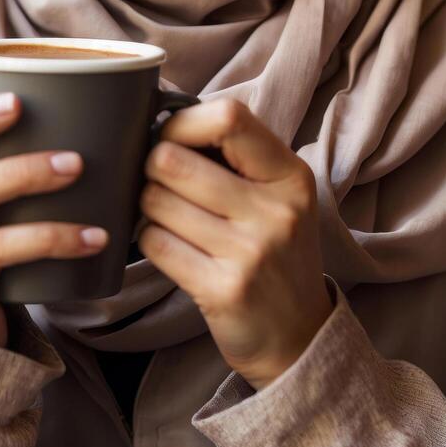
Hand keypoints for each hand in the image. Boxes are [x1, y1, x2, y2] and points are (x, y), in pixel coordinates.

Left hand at [139, 98, 331, 388]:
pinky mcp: (222, 289)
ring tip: (169, 218)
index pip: (227, 118)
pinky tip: (171, 247)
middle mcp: (276, 212)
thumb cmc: (274, 253)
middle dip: (152, 168)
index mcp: (290, 176)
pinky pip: (154, 243)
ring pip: (155, 201)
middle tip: (161, 184)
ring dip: (148, 207)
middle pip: (173, 160)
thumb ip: (234, 154)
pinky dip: (150, 240)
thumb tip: (160, 109)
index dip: (181, 122)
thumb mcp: (277, 196)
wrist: (297, 337)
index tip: (169, 137)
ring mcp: (251, 253)